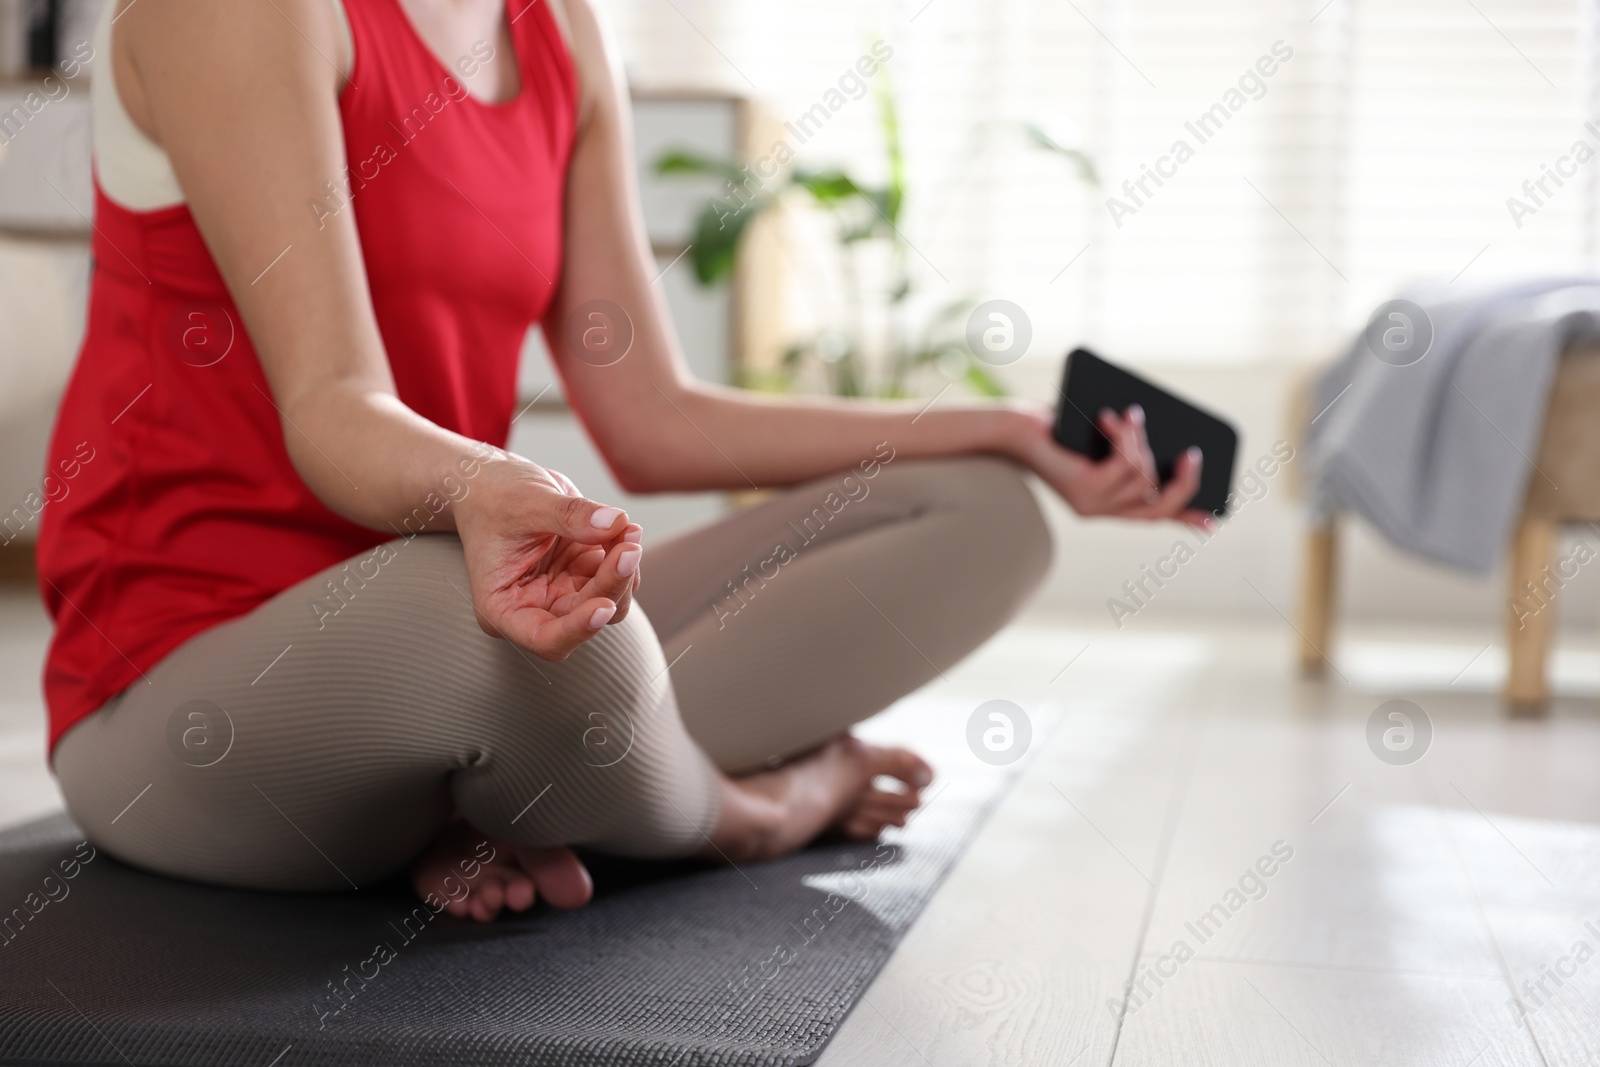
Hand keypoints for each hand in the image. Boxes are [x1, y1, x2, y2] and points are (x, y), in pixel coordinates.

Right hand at [455, 457, 642, 660]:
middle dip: (612, 584)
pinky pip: (617, 577)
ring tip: (627, 529)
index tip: (604, 605)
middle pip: (586, 618)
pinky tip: (623, 528)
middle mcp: (535, 607)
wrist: (492, 482)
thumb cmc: (493, 497)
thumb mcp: (526, 502)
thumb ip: (570, 516)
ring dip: (625, 569)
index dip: (578, 629)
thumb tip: (615, 524)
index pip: (544, 638)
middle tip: (630, 545)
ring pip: (610, 601)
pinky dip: (624, 553)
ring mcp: (562, 591)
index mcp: (503, 607)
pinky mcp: (582, 572)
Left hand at [1014, 404, 1214, 528]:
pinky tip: (1112, 416)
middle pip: (1158, 509)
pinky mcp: (1083, 489)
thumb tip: (1165, 438)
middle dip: (1183, 482)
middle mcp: (1099, 511)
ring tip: (1131, 413)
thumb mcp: (1100, 439)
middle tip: (1192, 454)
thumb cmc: (1054, 429)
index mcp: (1105, 503)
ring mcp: (1091, 505)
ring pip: (1143, 478)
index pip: (1153, 517)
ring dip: (1141, 440)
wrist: (1012, 429)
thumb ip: (1129, 447)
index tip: (1213, 519)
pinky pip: (1123, 464)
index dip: (1185, 517)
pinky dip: (1124, 435)